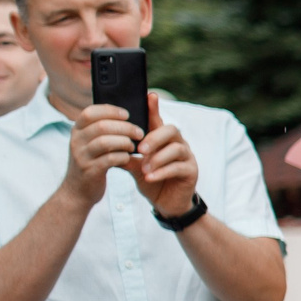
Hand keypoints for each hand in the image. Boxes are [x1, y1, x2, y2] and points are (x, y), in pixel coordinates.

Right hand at [63, 103, 141, 206]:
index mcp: (77, 130)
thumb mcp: (89, 142)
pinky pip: (110, 159)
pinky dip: (123, 156)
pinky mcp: (90, 171)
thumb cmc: (91, 161)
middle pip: (102, 126)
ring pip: (105, 142)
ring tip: (133, 146)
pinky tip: (128, 158)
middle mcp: (76, 141)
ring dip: (125, 142)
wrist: (78, 190)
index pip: (90, 112)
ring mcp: (81, 156)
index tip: (127, 114)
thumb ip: (101, 129)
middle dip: (125, 127)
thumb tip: (126, 115)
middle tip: (139, 133)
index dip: (110, 110)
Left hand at [127, 94, 200, 219]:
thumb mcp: (136, 167)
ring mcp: (187, 157)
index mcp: (163, 140)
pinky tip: (150, 178)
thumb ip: (127, 156)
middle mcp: (178, 144)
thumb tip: (108, 146)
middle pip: (171, 130)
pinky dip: (162, 172)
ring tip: (144, 169)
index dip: (154, 108)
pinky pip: (178, 167)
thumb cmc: (152, 180)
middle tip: (139, 149)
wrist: (167, 204)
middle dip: (154, 138)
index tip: (149, 95)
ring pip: (176, 149)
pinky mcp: (191, 171)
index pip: (158, 120)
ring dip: (157, 158)